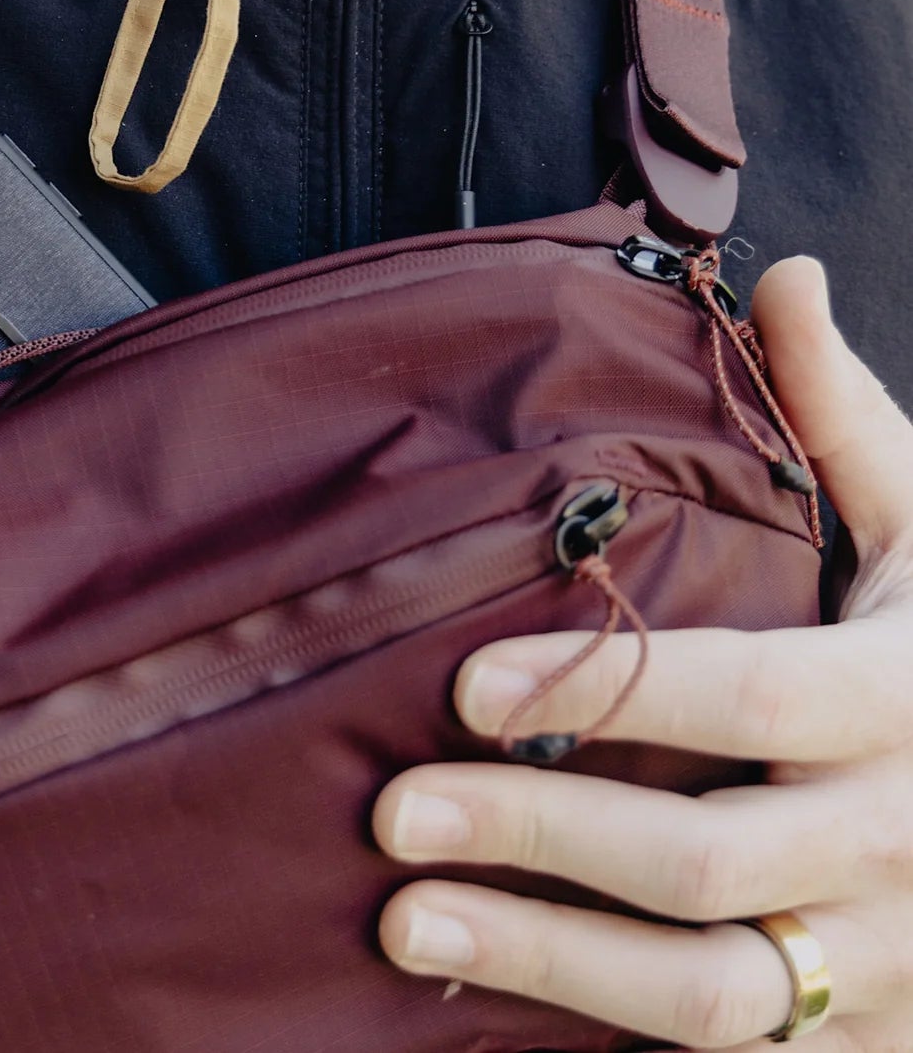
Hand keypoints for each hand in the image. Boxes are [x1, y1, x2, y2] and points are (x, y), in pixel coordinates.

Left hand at [372, 256, 912, 1049]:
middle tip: (392, 809)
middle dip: (541, 836)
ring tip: (403, 922)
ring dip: (547, 960)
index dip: (608, 693)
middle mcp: (907, 846)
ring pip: (712, 995)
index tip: (462, 687)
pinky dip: (604, 1030)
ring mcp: (893, 969)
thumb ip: (849, 419)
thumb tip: (785, 276)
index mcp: (912, 702)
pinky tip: (488, 998)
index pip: (754, 698)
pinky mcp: (866, 1046)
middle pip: (707, 861)